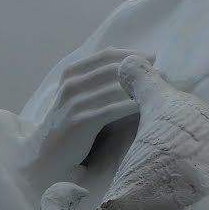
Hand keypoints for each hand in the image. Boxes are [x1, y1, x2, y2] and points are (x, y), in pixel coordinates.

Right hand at [27, 48, 150, 183]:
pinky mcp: (80, 121)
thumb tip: (131, 68)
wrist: (43, 156)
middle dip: (140, 70)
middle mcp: (71, 83)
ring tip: (162, 91)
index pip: (106, 54)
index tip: (153, 58)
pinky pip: (112, 109)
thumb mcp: (78, 96)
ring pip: (115, 87)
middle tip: (164, 74)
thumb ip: (96, 81)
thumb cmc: (69, 125)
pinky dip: (132, 106)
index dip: (132, 54)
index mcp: (71, 72)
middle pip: (113, 68)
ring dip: (141, 87)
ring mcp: (74, 102)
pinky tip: (148, 108)